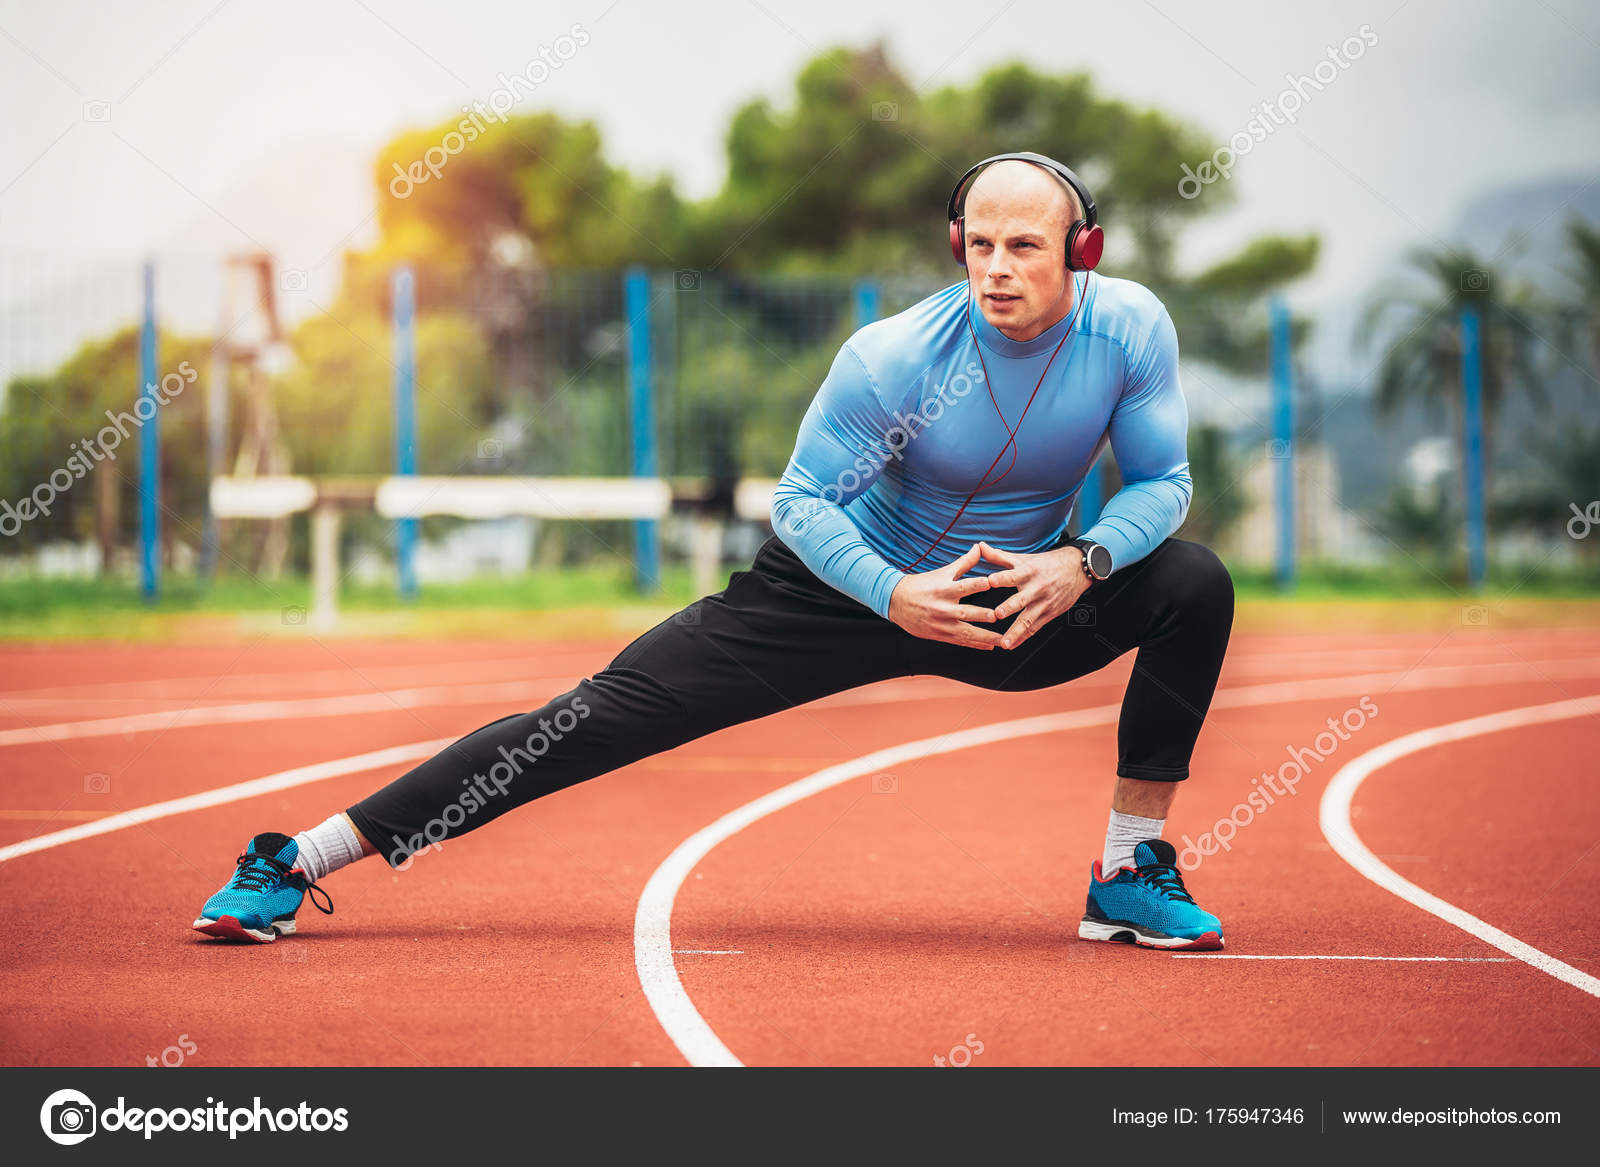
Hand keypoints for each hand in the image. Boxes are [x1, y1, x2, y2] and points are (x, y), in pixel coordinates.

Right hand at [887, 543, 1005, 649]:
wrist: (895, 601)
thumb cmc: (921, 585)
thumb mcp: (942, 572)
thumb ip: (964, 562)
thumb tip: (979, 547)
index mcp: (943, 589)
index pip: (962, 585)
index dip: (977, 583)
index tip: (991, 582)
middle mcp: (942, 607)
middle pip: (965, 612)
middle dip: (982, 614)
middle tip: (998, 615)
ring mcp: (941, 623)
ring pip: (965, 632)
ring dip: (984, 637)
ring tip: (1001, 640)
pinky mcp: (939, 635)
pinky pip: (960, 641)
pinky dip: (975, 644)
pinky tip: (989, 646)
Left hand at [979, 541, 1091, 650]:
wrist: (1076, 569)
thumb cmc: (1046, 564)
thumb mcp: (1023, 558)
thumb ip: (999, 556)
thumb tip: (980, 547)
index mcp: (1028, 572)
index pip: (1013, 574)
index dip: (1002, 577)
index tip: (990, 581)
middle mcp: (1036, 588)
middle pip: (1021, 599)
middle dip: (1009, 607)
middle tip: (998, 614)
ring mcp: (1044, 602)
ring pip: (1029, 619)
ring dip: (1016, 632)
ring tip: (1004, 642)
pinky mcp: (1049, 613)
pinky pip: (1035, 628)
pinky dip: (1024, 637)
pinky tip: (1013, 645)